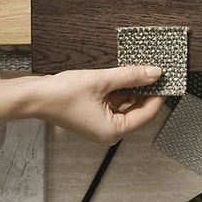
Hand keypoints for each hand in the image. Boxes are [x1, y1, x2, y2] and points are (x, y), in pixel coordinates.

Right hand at [0, 65, 166, 144]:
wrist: (34, 96)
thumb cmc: (61, 95)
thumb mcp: (102, 80)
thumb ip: (131, 76)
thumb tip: (154, 73)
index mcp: (113, 131)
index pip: (147, 114)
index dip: (158, 95)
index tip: (166, 79)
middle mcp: (109, 132)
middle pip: (139, 110)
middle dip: (146, 90)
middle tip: (154, 71)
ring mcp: (102, 124)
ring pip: (128, 105)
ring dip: (133, 88)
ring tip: (138, 69)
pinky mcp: (95, 115)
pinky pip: (116, 103)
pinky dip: (121, 89)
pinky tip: (123, 75)